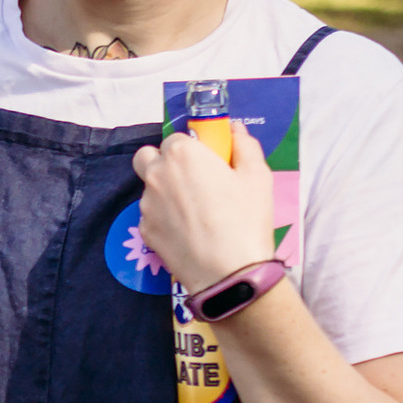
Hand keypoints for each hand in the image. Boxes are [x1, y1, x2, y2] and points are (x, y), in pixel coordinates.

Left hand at [130, 121, 280, 286]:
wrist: (228, 273)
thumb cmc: (245, 219)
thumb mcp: (258, 176)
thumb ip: (244, 145)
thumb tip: (234, 129)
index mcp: (182, 154)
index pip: (177, 138)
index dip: (192, 148)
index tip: (206, 162)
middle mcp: (157, 174)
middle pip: (148, 157)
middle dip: (164, 162)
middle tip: (190, 179)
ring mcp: (146, 204)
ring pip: (149, 188)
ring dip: (165, 192)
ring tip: (195, 213)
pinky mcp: (144, 231)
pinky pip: (151, 216)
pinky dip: (165, 219)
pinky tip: (188, 232)